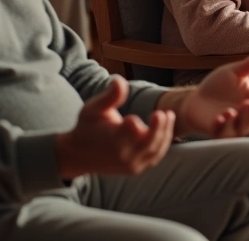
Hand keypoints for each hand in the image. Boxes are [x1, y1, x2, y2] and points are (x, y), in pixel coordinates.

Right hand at [55, 76, 174, 179]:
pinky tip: (165, 127)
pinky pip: (154, 157)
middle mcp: (122, 155)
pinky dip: (162, 143)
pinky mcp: (136, 169)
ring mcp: (130, 165)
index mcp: (110, 140)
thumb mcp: (93, 109)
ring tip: (168, 116)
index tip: (133, 117)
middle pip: (147, 143)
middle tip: (164, 113)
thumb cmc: (88, 126)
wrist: (79, 155)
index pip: (127, 134)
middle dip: (158, 128)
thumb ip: (109, 96)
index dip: (133, 125)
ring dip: (165, 133)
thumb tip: (119, 79)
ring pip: (154, 150)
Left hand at [173, 47, 248, 137]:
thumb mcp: (235, 72)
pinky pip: (222, 132)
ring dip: (242, 120)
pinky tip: (220, 117)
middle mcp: (247, 115)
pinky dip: (222, 125)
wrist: (195, 99)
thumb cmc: (219, 86)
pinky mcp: (217, 131)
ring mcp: (233, 125)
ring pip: (243, 127)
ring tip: (236, 110)